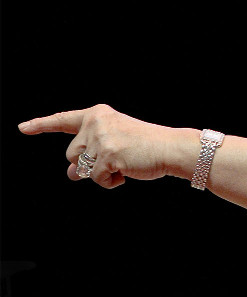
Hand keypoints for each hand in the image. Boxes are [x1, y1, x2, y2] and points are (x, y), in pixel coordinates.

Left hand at [18, 104, 196, 188]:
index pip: (65, 120)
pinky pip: (96, 179)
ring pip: (80, 168)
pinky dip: (110, 182)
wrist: (172, 148)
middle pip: (71, 153)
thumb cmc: (147, 146)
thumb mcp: (115, 144)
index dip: (42, 124)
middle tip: (115, 160)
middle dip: (88, 163)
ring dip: (99, 173)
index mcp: (98, 114)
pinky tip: (126, 173)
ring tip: (123, 166)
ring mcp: (101, 139)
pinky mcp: (107, 156)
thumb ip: (90, 154)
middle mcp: (96, 123)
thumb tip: (70, 174)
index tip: (23, 128)